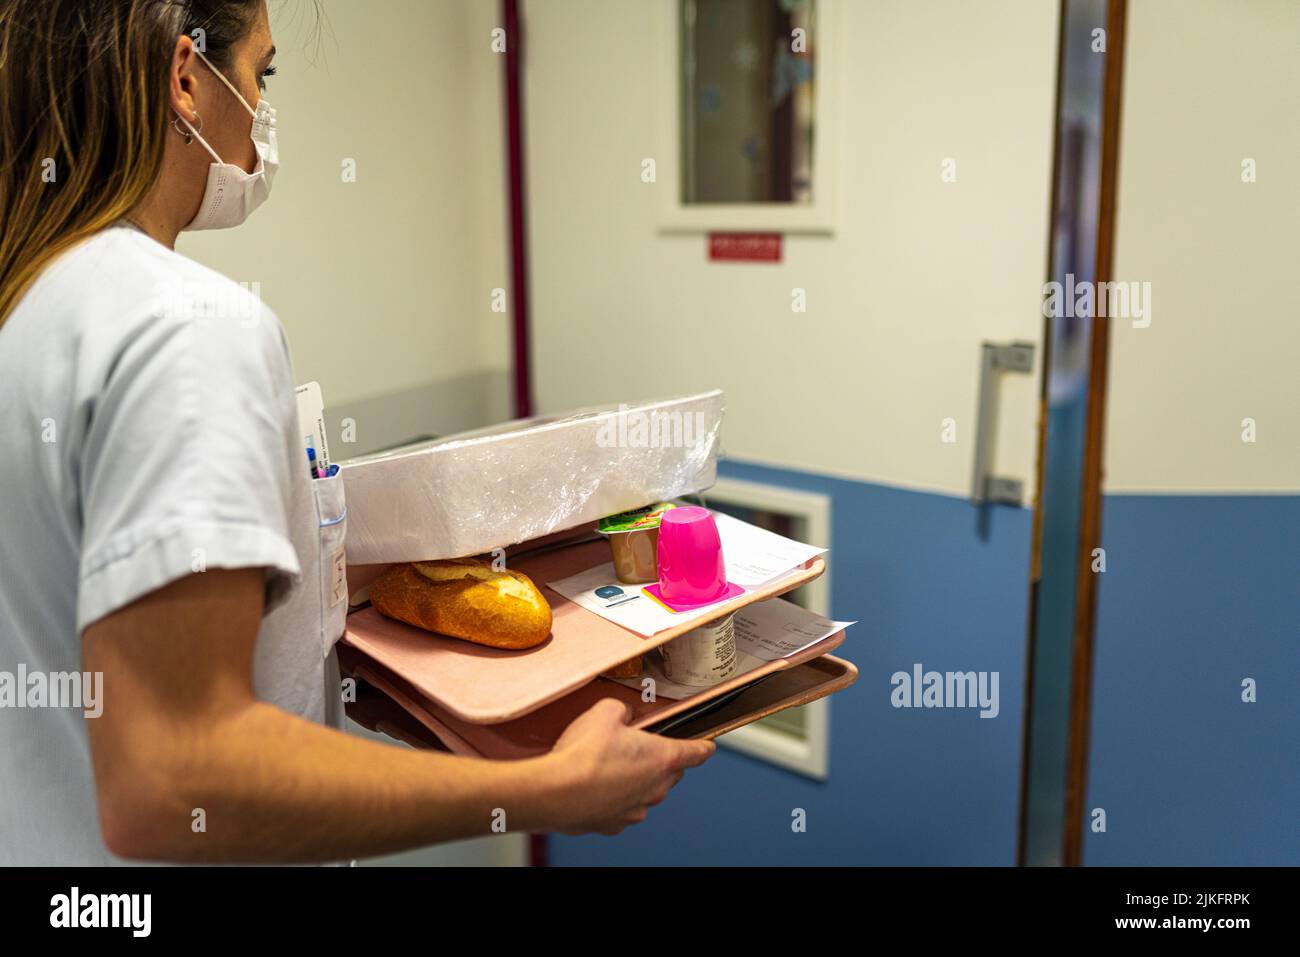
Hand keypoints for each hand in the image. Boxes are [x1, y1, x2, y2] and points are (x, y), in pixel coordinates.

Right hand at [546, 698, 714, 835]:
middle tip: (634, 746)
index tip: (708, 746)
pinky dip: (614, 798)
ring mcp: (636, 809)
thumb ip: (623, 710)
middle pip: (670, 772)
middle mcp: (655, 788)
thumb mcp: (605, 711)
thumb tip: (622, 716)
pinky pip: (622, 808)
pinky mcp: (614, 824)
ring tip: (607, 766)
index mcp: (662, 757)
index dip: (703, 745)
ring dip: (635, 780)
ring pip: (646, 792)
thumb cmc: (582, 754)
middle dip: (658, 759)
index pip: (696, 752)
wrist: (554, 792)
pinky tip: (595, 786)